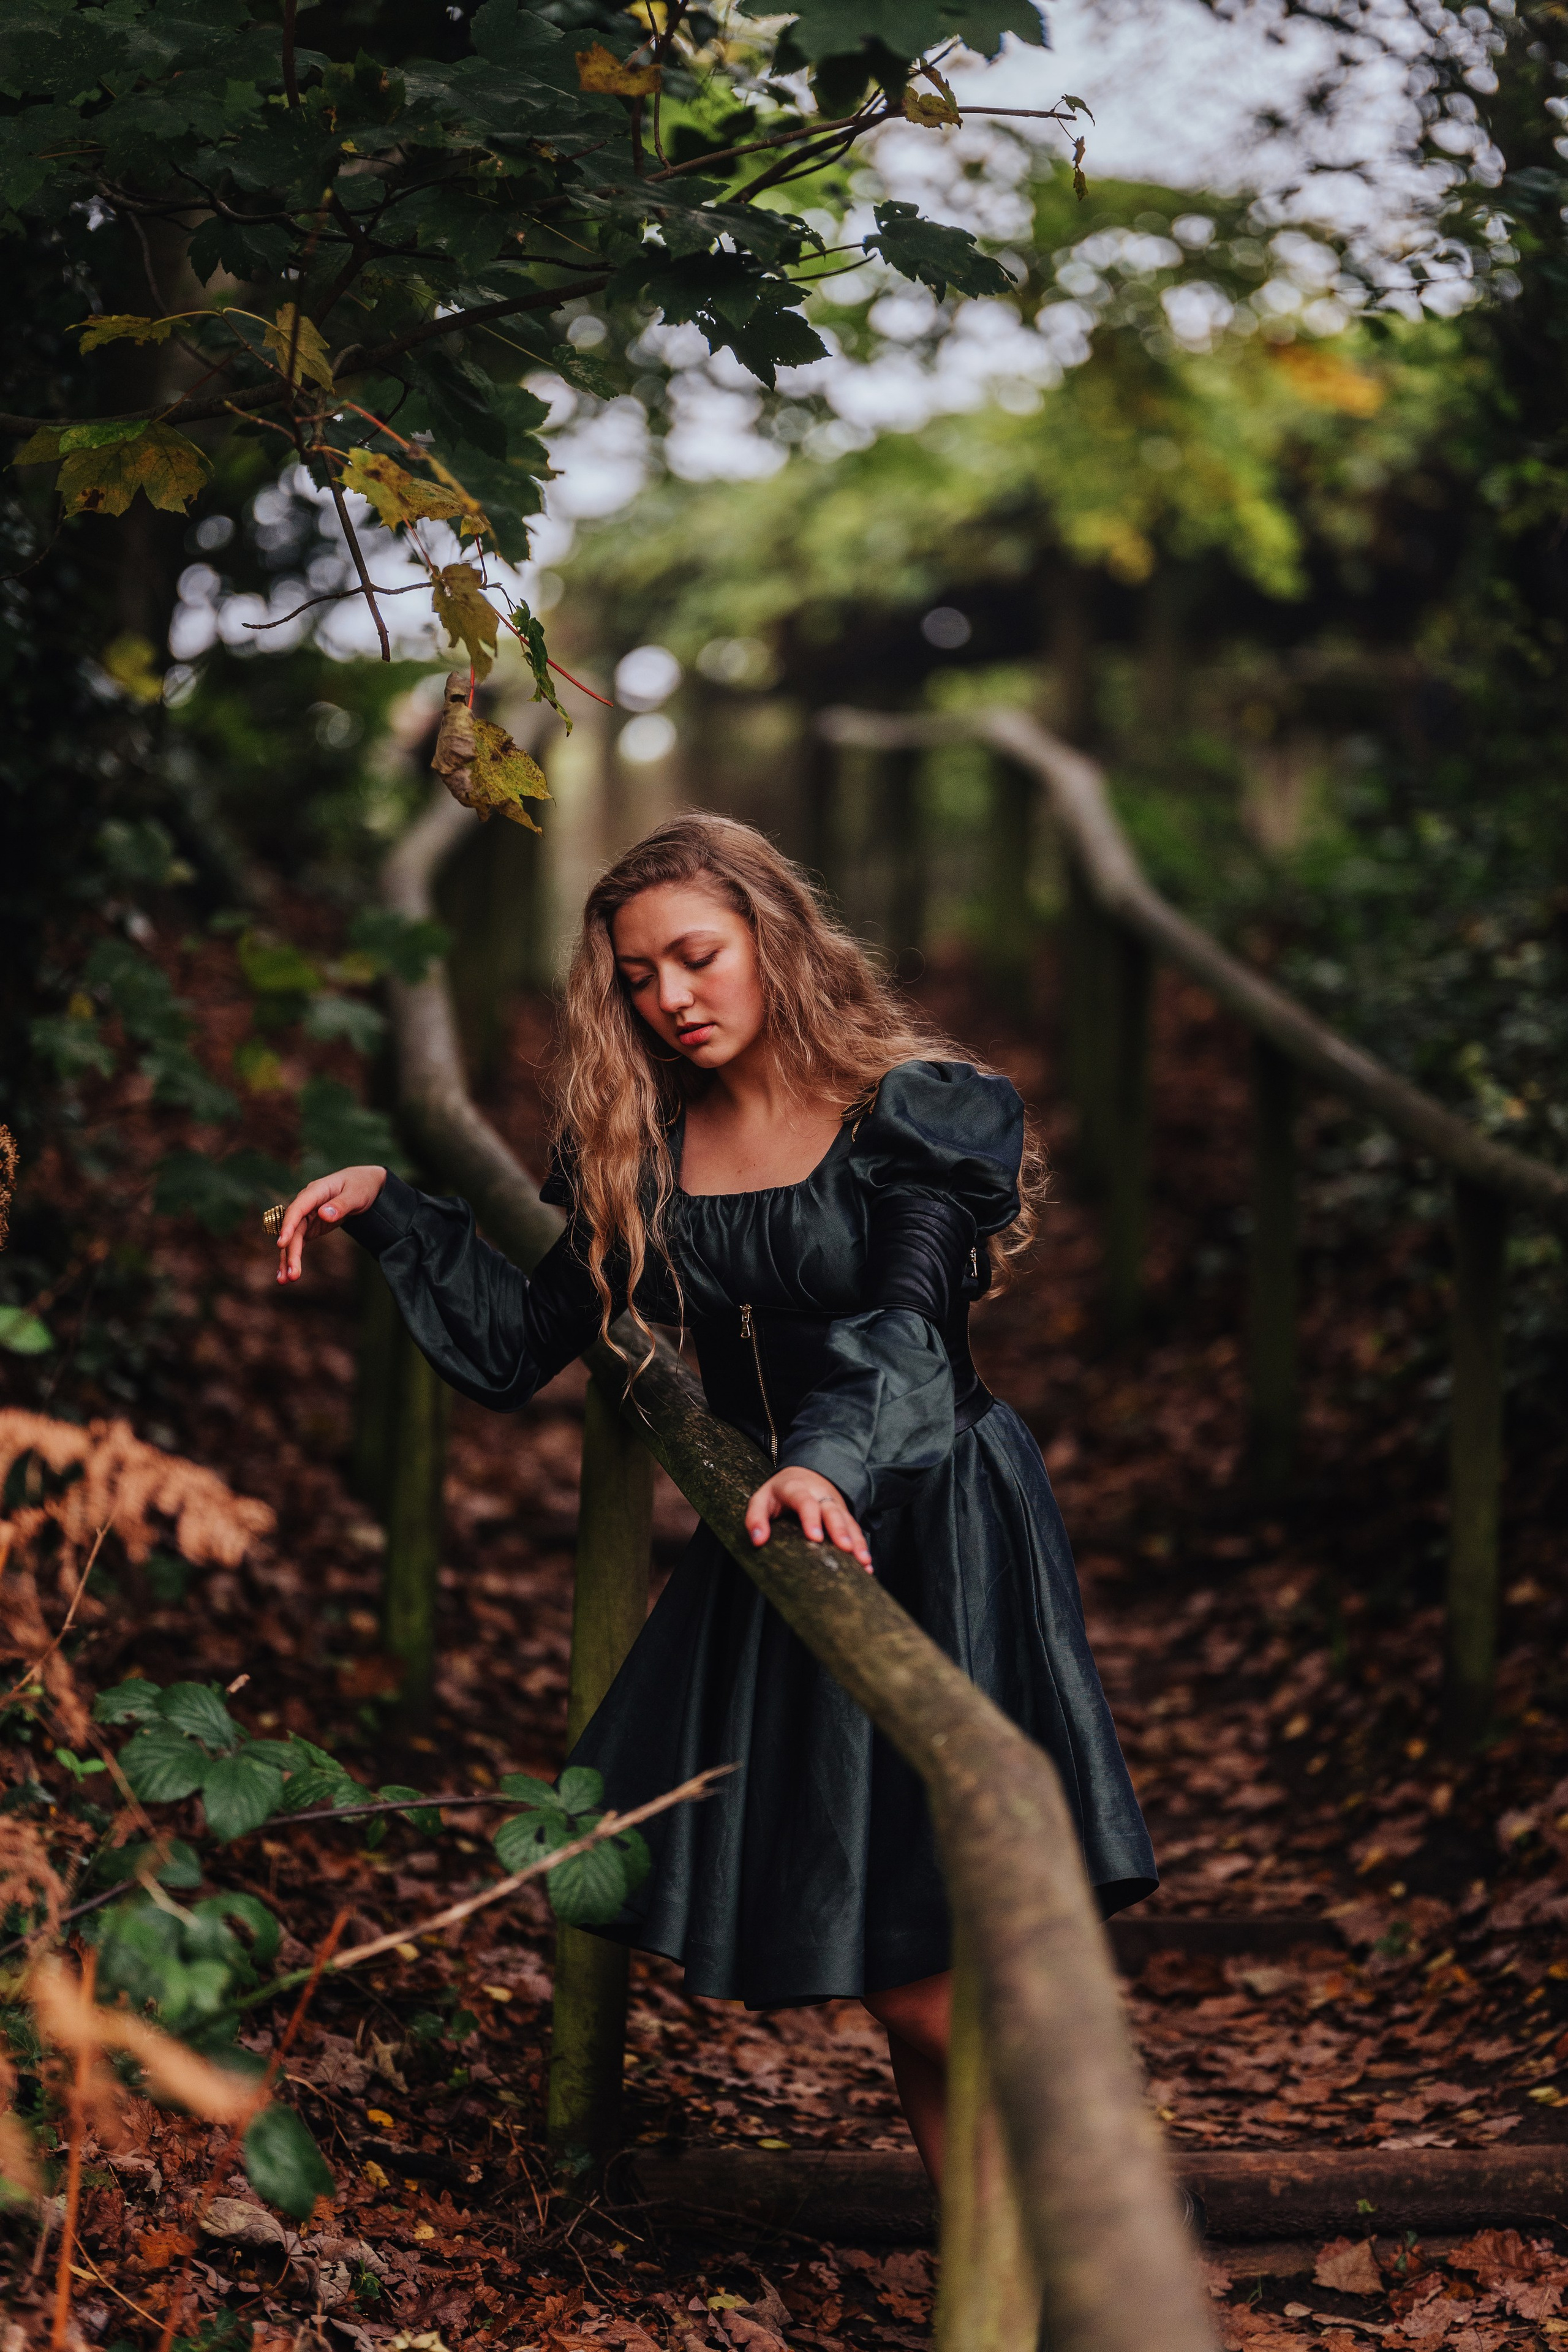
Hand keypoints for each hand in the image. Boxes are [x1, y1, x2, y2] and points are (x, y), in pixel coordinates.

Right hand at [275, 1165, 386, 1283]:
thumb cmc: (361, 1186)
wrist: (364, 1184)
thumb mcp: (356, 1194)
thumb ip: (341, 1204)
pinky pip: (298, 1242)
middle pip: (294, 1229)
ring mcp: (307, 1216)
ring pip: (293, 1239)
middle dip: (290, 1252)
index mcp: (316, 1191)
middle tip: (291, 1275)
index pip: (297, 1209)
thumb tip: (323, 1214)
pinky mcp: (310, 1226)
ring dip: (288, 1259)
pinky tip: (287, 1273)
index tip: (282, 1243)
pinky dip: (293, 1257)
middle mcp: (306, 1204)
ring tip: (285, 1280)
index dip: (288, 1226)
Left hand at [744, 1468, 871, 1572]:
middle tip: (845, 1549)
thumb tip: (758, 1541)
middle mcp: (820, 1495)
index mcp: (797, 1488)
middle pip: (832, 1511)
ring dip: (857, 1541)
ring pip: (848, 1521)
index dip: (811, 1518)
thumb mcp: (761, 1499)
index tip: (815, 1537)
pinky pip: (855, 1529)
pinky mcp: (844, 1514)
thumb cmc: (779, 1492)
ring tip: (863, 1562)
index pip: (805, 1501)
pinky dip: (862, 1546)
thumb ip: (755, 1518)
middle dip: (840, 1530)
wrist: (804, 1473)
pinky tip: (867, 1565)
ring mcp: (835, 1504)